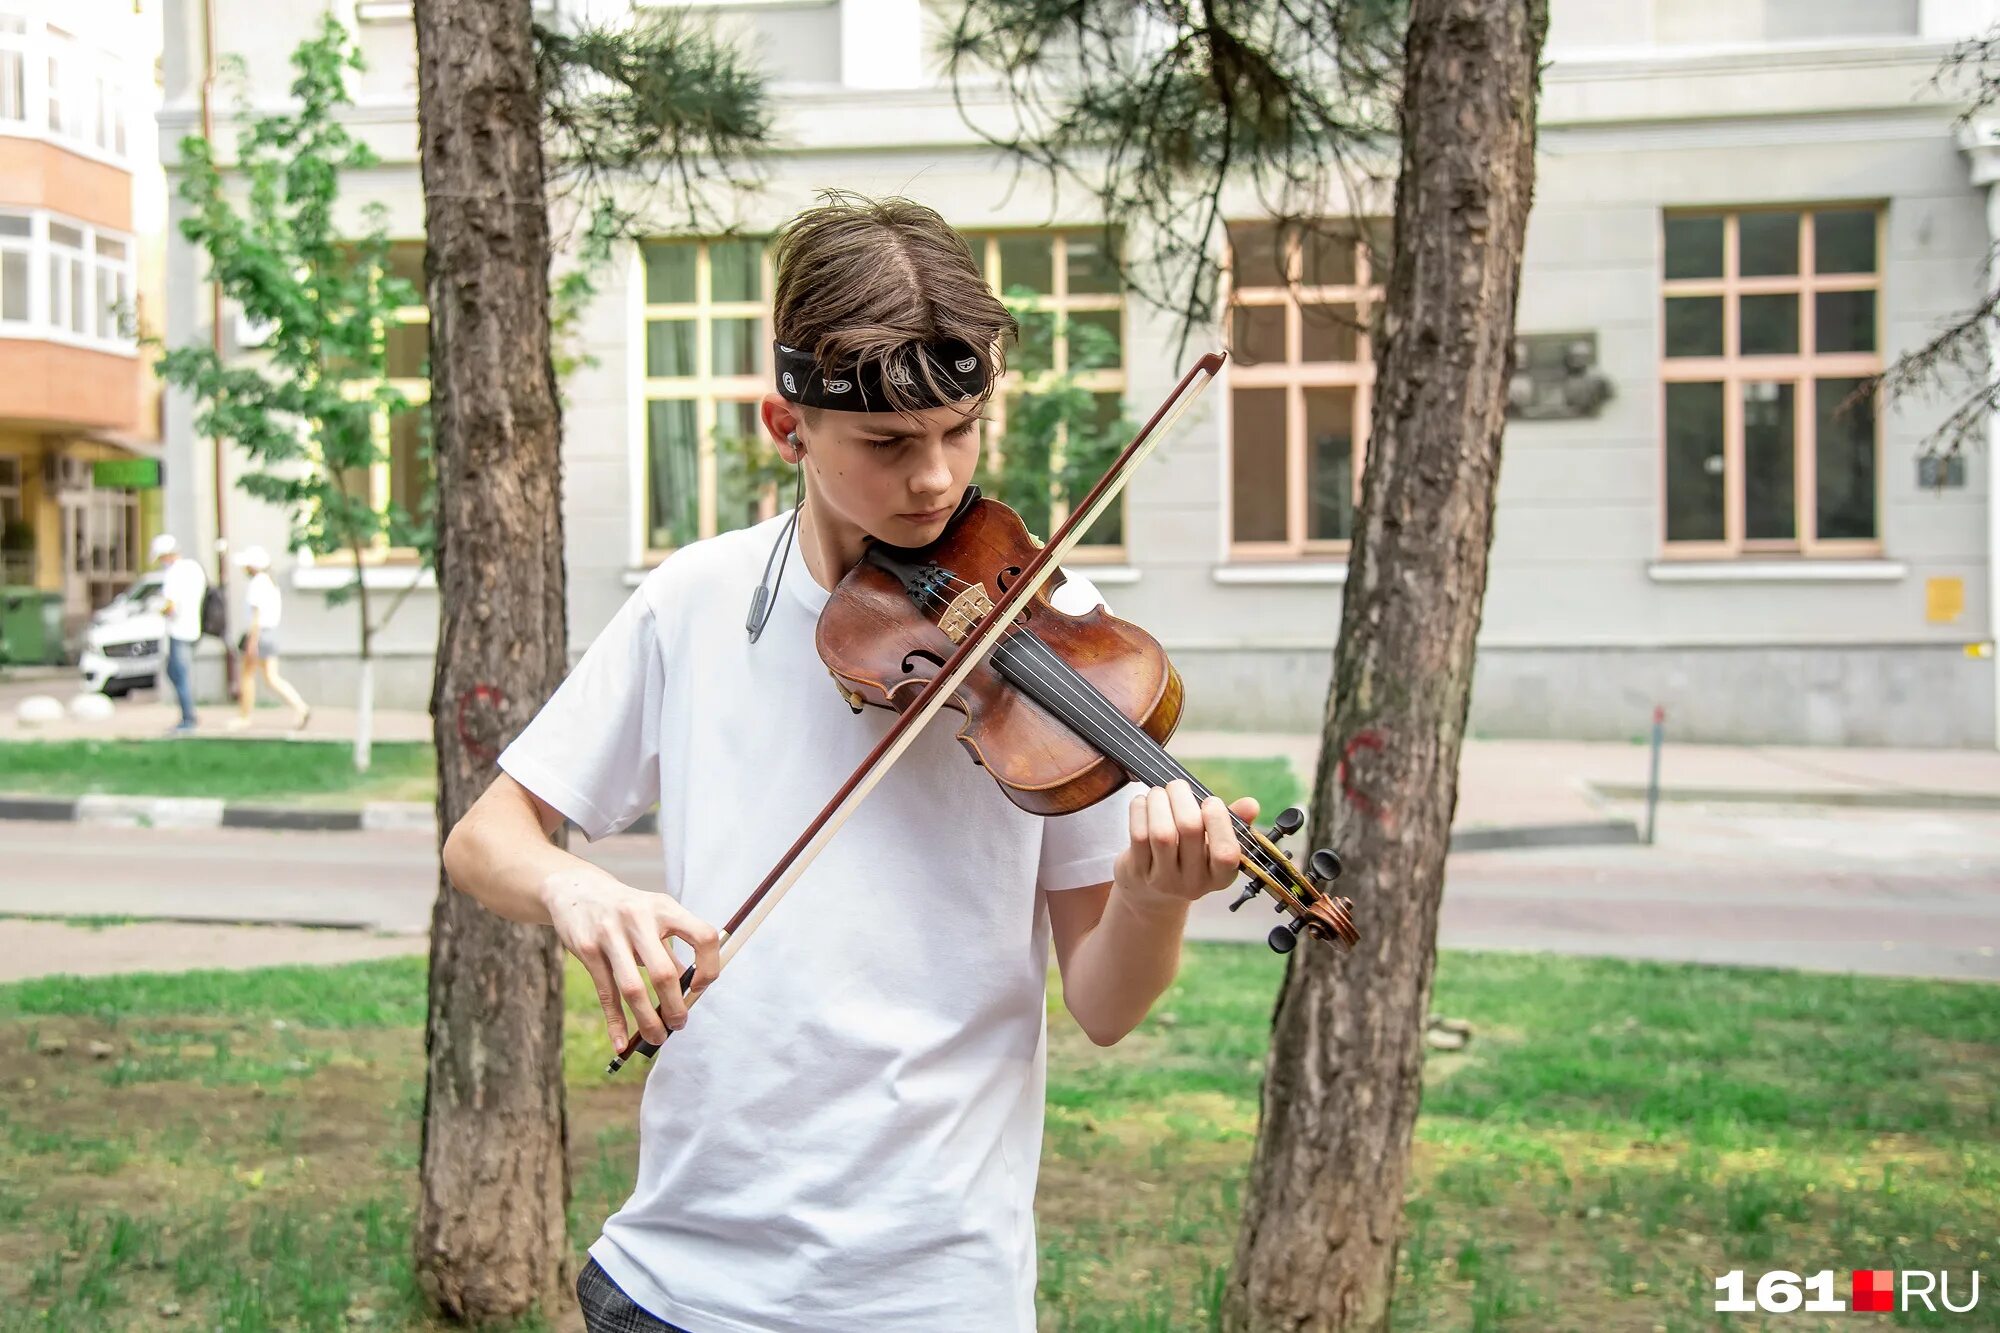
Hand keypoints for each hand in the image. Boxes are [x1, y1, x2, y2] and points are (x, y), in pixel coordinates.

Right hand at [542, 866, 720, 1048]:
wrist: (577, 890)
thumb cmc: (627, 911)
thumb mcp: (654, 917)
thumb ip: (672, 950)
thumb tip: (692, 989)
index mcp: (665, 908)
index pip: (702, 936)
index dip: (709, 966)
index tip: (700, 987)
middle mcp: (639, 918)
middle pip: (664, 973)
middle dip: (675, 1007)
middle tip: (679, 1024)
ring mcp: (610, 934)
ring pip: (632, 988)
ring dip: (647, 1021)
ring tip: (657, 1039)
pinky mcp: (587, 949)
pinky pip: (606, 993)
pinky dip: (616, 1023)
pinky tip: (622, 1043)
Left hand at [1113, 779, 1258, 907]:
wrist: (1152, 892)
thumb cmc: (1190, 856)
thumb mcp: (1215, 844)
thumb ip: (1234, 822)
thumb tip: (1252, 804)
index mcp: (1221, 876)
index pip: (1226, 853)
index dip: (1218, 821)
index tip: (1211, 801)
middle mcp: (1194, 882)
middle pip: (1189, 830)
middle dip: (1182, 797)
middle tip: (1178, 786)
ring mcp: (1164, 880)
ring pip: (1161, 832)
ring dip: (1159, 801)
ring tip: (1160, 792)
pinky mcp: (1139, 873)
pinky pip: (1138, 835)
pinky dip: (1140, 810)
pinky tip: (1143, 802)